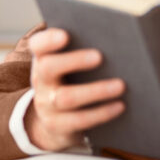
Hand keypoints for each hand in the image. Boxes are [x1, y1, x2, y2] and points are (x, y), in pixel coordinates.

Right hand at [25, 28, 124, 150]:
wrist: (56, 119)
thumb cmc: (73, 78)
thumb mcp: (73, 63)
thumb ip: (88, 46)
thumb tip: (121, 35)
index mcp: (44, 58)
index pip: (38, 45)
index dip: (49, 40)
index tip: (66, 35)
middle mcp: (41, 80)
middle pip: (48, 68)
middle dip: (74, 61)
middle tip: (100, 56)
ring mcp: (47, 104)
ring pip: (66, 97)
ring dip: (95, 91)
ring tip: (121, 85)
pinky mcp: (58, 125)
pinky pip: (79, 120)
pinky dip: (101, 113)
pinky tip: (120, 105)